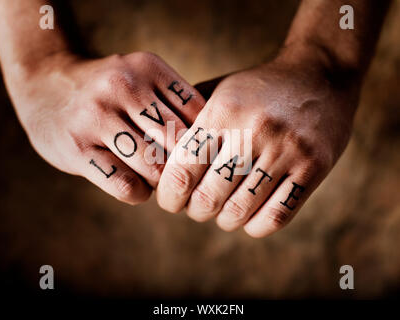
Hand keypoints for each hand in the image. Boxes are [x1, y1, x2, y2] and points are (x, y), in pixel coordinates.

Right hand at [9, 51, 203, 204]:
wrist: (45, 85)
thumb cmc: (108, 92)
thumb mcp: (141, 78)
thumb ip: (175, 105)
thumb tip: (211, 149)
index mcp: (148, 68)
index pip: (199, 115)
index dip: (206, 143)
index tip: (203, 157)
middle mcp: (123, 87)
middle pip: (179, 144)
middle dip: (187, 167)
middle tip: (186, 177)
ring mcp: (97, 117)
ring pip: (155, 167)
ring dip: (162, 182)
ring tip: (159, 179)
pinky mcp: (77, 148)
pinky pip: (125, 185)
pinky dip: (140, 193)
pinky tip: (138, 187)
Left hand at [157, 45, 360, 236]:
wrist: (319, 75)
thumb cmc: (258, 90)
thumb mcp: (220, 91)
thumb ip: (187, 121)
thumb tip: (158, 162)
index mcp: (224, 110)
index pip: (183, 170)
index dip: (169, 195)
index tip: (170, 199)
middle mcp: (255, 130)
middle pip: (209, 197)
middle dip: (194, 210)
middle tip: (195, 206)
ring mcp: (287, 150)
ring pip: (240, 211)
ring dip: (224, 220)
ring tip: (221, 211)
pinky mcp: (314, 167)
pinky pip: (276, 217)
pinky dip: (254, 226)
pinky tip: (247, 217)